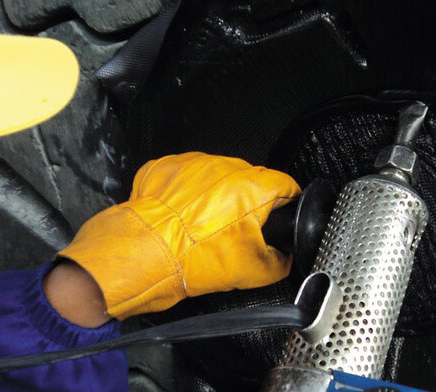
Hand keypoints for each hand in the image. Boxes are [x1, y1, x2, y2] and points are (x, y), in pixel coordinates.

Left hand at [58, 152, 300, 319]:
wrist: (148, 253)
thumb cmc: (196, 258)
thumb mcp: (254, 271)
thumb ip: (279, 260)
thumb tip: (283, 257)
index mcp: (254, 186)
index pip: (286, 186)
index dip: (287, 203)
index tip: (282, 213)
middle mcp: (226, 167)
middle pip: (249, 180)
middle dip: (246, 203)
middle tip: (235, 231)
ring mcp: (194, 164)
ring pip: (215, 178)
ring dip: (214, 197)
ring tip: (202, 225)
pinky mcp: (167, 167)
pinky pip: (184, 178)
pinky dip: (185, 195)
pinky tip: (181, 217)